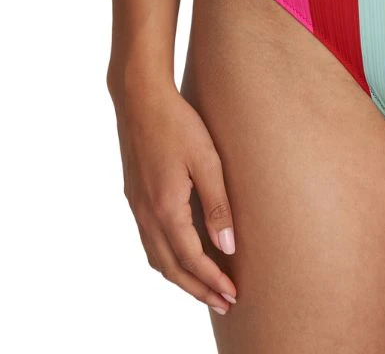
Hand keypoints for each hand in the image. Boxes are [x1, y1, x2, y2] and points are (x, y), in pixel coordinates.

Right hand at [110, 79, 237, 315]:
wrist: (140, 99)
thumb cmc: (178, 124)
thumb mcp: (207, 160)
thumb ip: (218, 204)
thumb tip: (228, 246)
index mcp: (166, 209)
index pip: (191, 259)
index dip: (212, 280)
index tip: (232, 295)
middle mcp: (146, 214)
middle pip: (171, 268)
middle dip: (197, 289)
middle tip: (223, 303)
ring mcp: (136, 206)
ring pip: (156, 258)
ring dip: (180, 278)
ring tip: (203, 287)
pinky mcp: (134, 196)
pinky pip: (149, 241)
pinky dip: (166, 259)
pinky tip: (179, 255)